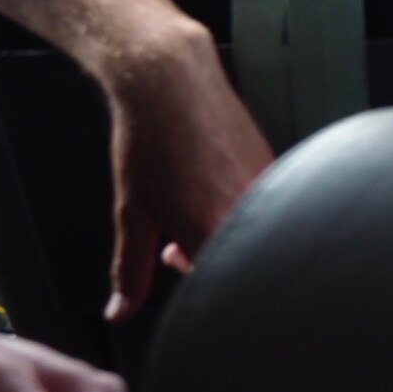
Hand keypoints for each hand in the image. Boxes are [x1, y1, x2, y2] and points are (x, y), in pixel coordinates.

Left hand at [103, 23, 273, 321]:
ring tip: (190, 205)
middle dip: (205, 258)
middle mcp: (248, 210)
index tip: (175, 263)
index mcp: (213, 231)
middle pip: (239, 259)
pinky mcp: (270, 164)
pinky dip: (235, 205)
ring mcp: (265, 185)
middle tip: (173, 244)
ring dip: (220, 231)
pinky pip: (260, 203)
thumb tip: (122, 310)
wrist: (171, 81)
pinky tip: (209, 184)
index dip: (194, 282)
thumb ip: (129, 269)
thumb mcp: (131, 213)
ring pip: (250, 231)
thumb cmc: (151, 139)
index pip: (218, 284)